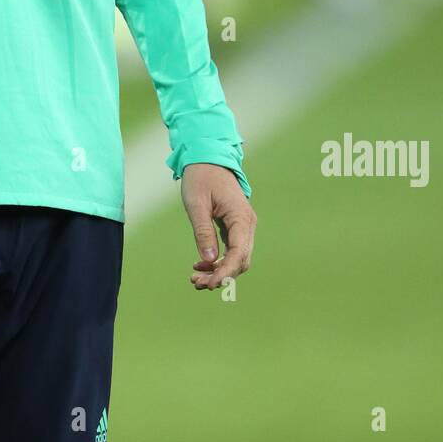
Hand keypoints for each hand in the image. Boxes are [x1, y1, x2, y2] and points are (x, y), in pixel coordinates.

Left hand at [180, 161, 256, 290]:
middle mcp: (247, 224)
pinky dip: (218, 261)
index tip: (210, 284)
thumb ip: (203, 231)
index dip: (225, 272)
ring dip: (219, 271)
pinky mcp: (235, 227)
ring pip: (237, 258)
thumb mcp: (196, 204)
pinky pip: (231, 250)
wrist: (208, 158)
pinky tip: (200, 264)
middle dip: (221, 275)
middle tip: (196, 283)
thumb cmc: (201, 177)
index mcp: (240, 217)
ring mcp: (243, 226)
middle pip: (240, 260)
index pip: (239, 253)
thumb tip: (209, 258)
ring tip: (195, 278)